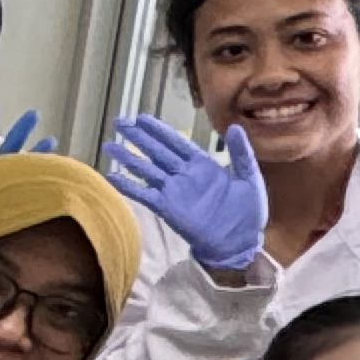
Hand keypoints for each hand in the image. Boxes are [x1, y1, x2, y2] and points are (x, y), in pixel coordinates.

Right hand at [103, 113, 266, 275]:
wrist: (240, 241)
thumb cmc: (248, 211)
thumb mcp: (249, 177)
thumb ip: (240, 153)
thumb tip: (236, 127)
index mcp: (202, 164)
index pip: (176, 142)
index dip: (159, 130)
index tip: (141, 118)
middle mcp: (183, 174)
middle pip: (156, 151)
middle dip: (138, 137)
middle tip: (119, 122)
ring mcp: (173, 191)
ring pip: (147, 169)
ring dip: (129, 158)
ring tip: (110, 146)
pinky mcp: (166, 207)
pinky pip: (144, 193)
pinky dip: (128, 186)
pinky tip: (113, 176)